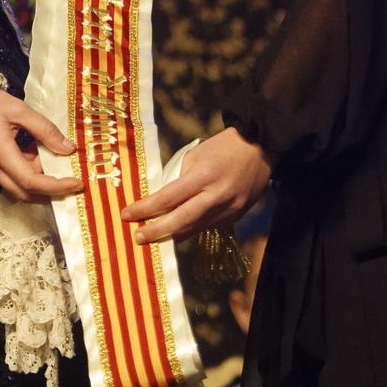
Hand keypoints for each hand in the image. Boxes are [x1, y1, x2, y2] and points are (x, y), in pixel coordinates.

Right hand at [0, 89, 84, 203]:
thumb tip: (68, 149)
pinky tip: (27, 150)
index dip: (56, 186)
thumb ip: (45, 130)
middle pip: (24, 192)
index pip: (32, 181)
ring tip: (43, 152)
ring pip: (15, 186)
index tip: (76, 183)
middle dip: (48, 189)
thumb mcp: (19, 110)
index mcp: (1, 154)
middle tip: (67, 178)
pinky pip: (5, 177)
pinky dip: (21, 171)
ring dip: (34, 177)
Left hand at [118, 128, 271, 243]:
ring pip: (195, 229)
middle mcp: (215, 197)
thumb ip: (180, 177)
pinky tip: (176, 233)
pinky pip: (208, 226)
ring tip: (152, 239)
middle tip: (137, 237)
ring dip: (172, 236)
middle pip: (181, 221)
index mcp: (202, 176)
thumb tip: (163, 198)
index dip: (146, 209)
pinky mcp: (235, 216)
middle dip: (156, 232)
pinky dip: (190, 230)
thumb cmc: (223, 147)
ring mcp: (228, 210)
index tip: (127, 214)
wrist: (260, 149)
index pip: (168, 198)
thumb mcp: (195, 155)